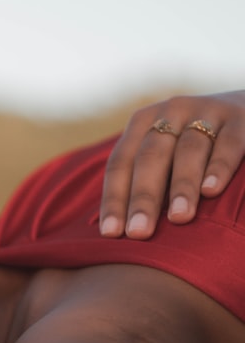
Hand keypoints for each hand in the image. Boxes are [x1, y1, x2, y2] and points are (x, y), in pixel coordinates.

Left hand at [100, 90, 244, 239]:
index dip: (114, 199)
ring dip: (182, 186)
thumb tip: (116, 231)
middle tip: (139, 233)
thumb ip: (144, 180)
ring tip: (178, 218)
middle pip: (150, 158)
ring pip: (188, 150)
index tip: (110, 233)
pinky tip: (211, 190)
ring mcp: (205, 112)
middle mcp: (170, 113)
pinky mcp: (239, 118)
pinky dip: (219, 167)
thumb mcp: (164, 153)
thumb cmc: (193, 147)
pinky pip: (228, 143)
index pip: (120, 164)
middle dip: (143, 198)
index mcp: (142, 123)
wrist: (244, 109)